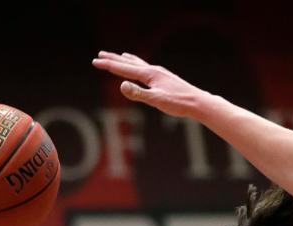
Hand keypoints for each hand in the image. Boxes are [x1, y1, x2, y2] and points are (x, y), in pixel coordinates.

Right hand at [92, 52, 206, 118]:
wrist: (197, 102)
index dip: (108, 66)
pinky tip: (141, 68)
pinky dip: (139, 66)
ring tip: (118, 55)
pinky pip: (147, 69)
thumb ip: (138, 93)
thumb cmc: (178, 104)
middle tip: (99, 55)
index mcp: (149, 74)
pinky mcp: (165, 78)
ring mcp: (159, 73)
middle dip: (113, 60)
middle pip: (128, 63)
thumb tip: (121, 85)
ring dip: (126, 60)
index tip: (95, 62)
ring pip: (138, 64)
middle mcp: (153, 70)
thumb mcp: (156, 100)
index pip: (123, 69)